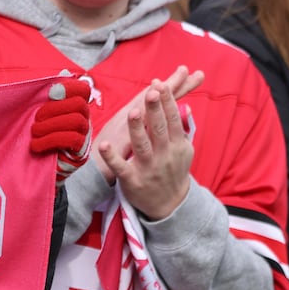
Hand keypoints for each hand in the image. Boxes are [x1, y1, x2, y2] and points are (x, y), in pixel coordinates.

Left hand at [30, 82, 91, 183]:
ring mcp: (84, 134)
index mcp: (73, 105)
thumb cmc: (36, 134)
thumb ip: (46, 94)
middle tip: (36, 118)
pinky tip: (36, 145)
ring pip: (76, 121)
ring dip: (51, 125)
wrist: (36, 165)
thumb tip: (62, 73)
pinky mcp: (81, 151)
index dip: (70, 87)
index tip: (52, 91)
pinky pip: (72, 139)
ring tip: (34, 132)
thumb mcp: (37, 113)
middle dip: (55, 109)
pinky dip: (51, 140)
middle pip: (79, 104)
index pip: (82, 89)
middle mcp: (83, 118)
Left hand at [97, 77, 198, 220]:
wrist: (169, 205)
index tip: (160, 84)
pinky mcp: (132, 181)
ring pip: (142, 145)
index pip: (172, 119)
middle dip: (155, 109)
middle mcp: (164, 155)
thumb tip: (184, 105)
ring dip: (138, 128)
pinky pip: (120, 168)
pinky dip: (112, 157)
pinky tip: (103, 146)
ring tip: (133, 112)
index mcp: (177, 145)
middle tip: (152, 90)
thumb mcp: (184, 150)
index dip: (167, 102)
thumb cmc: (173, 170)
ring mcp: (148, 168)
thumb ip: (182, 128)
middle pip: (159, 128)